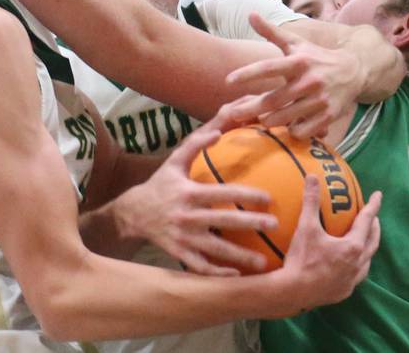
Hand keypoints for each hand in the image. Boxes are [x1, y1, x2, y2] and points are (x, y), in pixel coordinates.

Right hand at [116, 119, 277, 275]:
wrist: (132, 213)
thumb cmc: (160, 184)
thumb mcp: (174, 161)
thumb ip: (195, 144)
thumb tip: (218, 131)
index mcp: (189, 193)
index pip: (222, 194)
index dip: (245, 196)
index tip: (268, 198)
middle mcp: (187, 216)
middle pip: (223, 222)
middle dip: (250, 225)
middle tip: (275, 225)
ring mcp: (183, 238)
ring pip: (215, 250)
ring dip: (240, 257)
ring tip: (264, 263)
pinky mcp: (179, 254)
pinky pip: (200, 267)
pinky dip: (217, 274)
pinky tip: (237, 277)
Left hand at [225, 13, 360, 138]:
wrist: (354, 70)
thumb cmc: (316, 57)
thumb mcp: (296, 42)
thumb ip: (271, 31)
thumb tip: (250, 14)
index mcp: (299, 61)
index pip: (269, 67)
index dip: (248, 74)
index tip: (228, 80)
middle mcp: (309, 81)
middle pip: (273, 100)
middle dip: (250, 109)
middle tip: (231, 114)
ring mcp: (320, 100)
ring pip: (285, 118)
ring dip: (268, 121)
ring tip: (260, 120)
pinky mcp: (329, 116)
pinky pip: (303, 131)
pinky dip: (291, 131)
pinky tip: (287, 127)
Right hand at [277, 176, 380, 314]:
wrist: (293, 292)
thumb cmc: (302, 259)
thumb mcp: (306, 227)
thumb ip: (311, 201)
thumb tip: (312, 177)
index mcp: (353, 246)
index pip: (367, 221)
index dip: (373, 206)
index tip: (378, 195)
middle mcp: (357, 264)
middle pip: (373, 241)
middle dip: (374, 227)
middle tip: (372, 217)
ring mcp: (352, 280)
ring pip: (367, 261)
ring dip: (367, 247)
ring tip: (363, 240)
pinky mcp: (343, 291)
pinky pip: (356, 275)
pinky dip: (356, 265)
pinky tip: (347, 264)